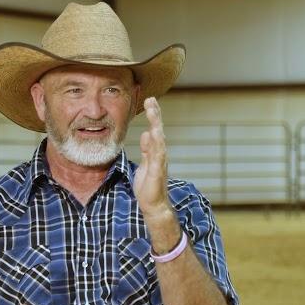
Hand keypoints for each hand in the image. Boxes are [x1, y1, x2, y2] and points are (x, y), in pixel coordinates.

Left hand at [133, 97, 171, 219]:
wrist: (153, 205)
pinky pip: (157, 155)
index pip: (155, 130)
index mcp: (156, 152)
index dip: (153, 116)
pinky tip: (154, 133)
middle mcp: (160, 154)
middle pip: (159, 130)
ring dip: (156, 124)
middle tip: (151, 99)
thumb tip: (146, 134)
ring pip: (159, 139)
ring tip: (152, 111)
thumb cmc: (148, 186)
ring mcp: (160, 162)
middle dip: (155, 115)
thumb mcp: (144, 164)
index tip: (149, 101)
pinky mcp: (157, 171)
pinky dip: (156, 143)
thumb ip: (146, 150)